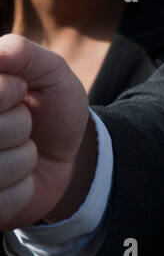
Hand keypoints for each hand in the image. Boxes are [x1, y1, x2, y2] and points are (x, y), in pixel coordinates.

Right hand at [0, 34, 91, 229]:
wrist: (64, 152)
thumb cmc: (49, 105)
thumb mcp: (48, 70)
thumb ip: (21, 53)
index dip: (8, 93)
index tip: (20, 91)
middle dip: (19, 125)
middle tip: (22, 123)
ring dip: (24, 158)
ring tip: (20, 151)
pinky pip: (3, 202)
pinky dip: (23, 189)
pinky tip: (19, 180)